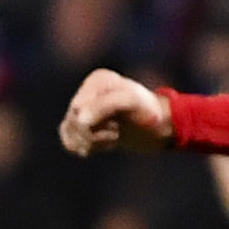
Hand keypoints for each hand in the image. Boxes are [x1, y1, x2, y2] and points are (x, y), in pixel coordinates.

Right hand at [58, 68, 176, 156]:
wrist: (159, 128)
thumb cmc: (147, 112)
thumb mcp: (130, 103)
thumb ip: (104, 106)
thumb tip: (80, 120)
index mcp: (98, 80)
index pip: (78, 108)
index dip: (95, 122)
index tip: (117, 122)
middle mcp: (87, 92)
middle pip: (73, 122)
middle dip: (95, 134)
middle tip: (117, 130)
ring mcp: (83, 110)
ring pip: (71, 134)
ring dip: (92, 143)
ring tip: (113, 136)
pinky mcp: (81, 127)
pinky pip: (69, 143)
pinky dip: (85, 148)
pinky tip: (103, 144)